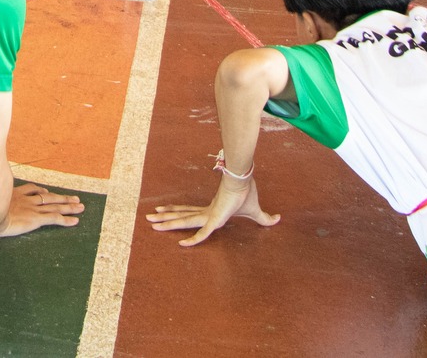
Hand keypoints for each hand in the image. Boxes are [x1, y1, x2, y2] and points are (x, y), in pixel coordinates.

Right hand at [0, 183, 84, 235]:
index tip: (47, 192)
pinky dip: (66, 219)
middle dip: (62, 198)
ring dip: (69, 207)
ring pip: (55, 207)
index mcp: (16, 195)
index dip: (42, 191)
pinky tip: (75, 221)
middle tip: (75, 198)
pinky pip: (54, 219)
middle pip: (49, 197)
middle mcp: (27, 200)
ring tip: (80, 207)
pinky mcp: (36, 219)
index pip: (33, 191)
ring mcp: (33, 209)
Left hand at [145, 175, 278, 246]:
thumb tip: (278, 219)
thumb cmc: (247, 194)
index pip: (189, 212)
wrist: (245, 182)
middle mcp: (205, 213)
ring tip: (150, 222)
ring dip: (167, 223)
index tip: (164, 212)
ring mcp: (208, 216)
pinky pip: (203, 233)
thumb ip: (264, 219)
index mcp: (211, 211)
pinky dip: (194, 239)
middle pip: (181, 216)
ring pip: (184, 221)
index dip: (176, 212)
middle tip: (148, 219)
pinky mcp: (215, 220)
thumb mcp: (255, 212)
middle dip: (165, 218)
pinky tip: (182, 245)